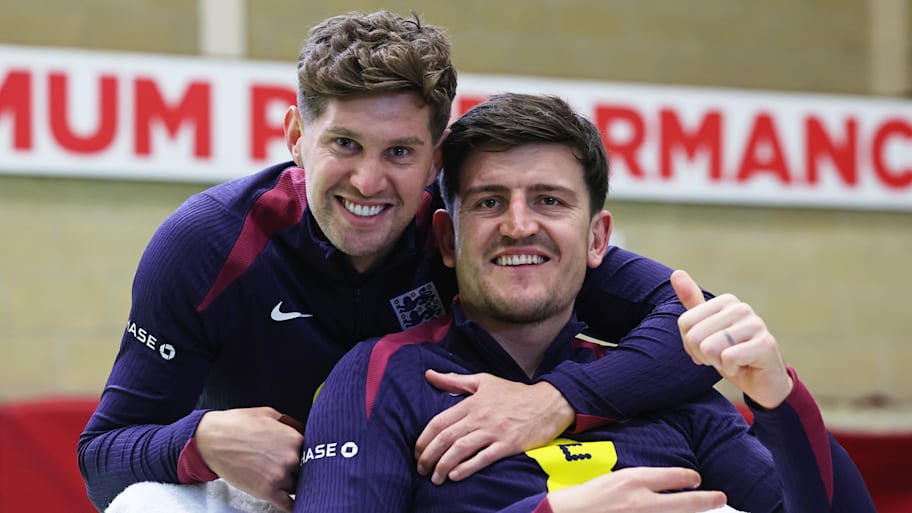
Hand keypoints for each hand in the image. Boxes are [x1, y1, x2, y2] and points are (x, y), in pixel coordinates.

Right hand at [195, 407, 304, 511]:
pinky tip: (294, 503)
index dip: (311, 454)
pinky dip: (293, 505)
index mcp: (294, 438)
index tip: (308, 456)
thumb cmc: (238, 424)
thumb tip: (301, 431)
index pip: (314, 451)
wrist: (211, 440)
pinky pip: (288, 504)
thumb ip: (290, 425)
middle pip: (308, 469)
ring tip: (289, 480)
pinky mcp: (266, 491)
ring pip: (299, 486)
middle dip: (303, 469)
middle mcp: (291, 458)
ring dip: (295, 484)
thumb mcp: (270, 414)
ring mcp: (279, 476)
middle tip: (297, 468)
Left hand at [415, 370, 573, 484]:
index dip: (424, 438)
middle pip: (446, 437)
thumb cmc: (514, 393)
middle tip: (421, 469)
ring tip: (435, 478)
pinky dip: (467, 468)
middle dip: (429, 455)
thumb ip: (454, 380)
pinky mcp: (509, 444)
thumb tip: (428, 374)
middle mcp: (480, 417)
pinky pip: (483, 458)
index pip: (440, 421)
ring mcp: (495, 431)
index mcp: (472, 402)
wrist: (548, 402)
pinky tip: (455, 476)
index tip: (417, 451)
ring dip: (443, 465)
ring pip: (461, 449)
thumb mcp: (483, 380)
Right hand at [547, 467, 725, 512]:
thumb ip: (643, 482)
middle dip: (706, 501)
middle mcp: (641, 503)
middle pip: (686, 503)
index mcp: (634, 482)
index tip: (698, 480)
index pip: (673, 478)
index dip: (691, 479)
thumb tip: (670, 485)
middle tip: (719, 498)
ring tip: (700, 510)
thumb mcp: (617, 480)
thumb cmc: (590, 498)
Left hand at [671, 270, 792, 408]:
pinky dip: (732, 370)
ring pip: (709, 348)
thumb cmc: (731, 355)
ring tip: (734, 362)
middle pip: (695, 336)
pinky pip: (728, 359)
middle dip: (703, 355)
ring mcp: (755, 324)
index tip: (707, 349)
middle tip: (721, 358)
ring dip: (718, 363)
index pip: (685, 322)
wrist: (763, 383)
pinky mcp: (765, 344)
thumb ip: (692, 303)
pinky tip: (744, 367)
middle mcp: (741, 308)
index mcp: (726, 301)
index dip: (690, 344)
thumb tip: (676, 273)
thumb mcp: (707, 330)